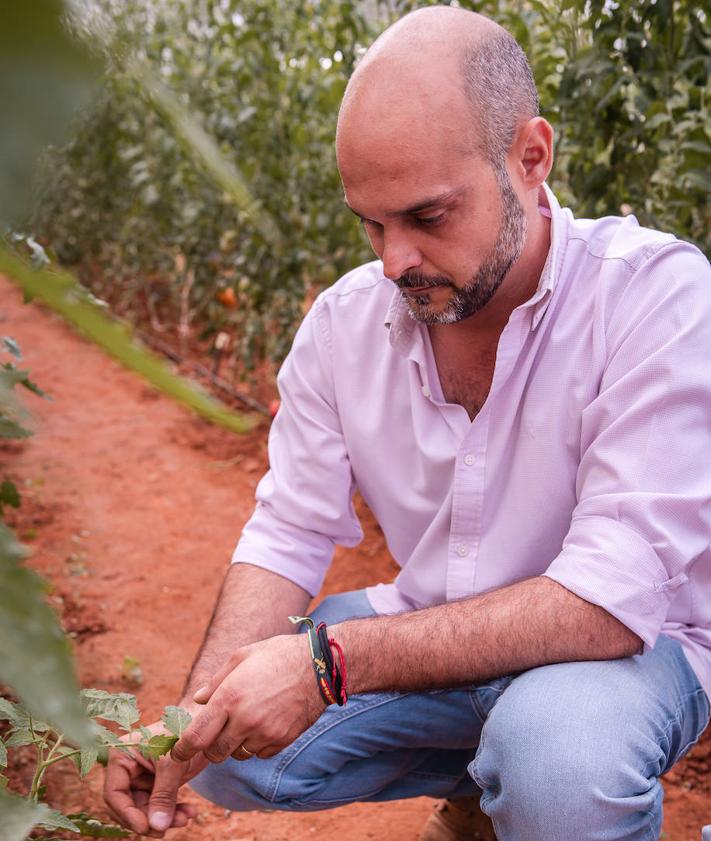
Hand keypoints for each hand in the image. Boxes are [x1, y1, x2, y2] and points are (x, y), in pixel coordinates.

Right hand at [103, 719, 206, 836]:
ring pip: (145, 810)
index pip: (114, 793)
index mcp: (121, 756)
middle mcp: (127, 768)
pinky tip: (190, 813)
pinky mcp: (157, 784)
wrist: (206, 725)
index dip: (128, 814)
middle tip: (166, 829)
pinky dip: (173, 813)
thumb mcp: (173, 763)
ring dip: (164, 818)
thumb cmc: (185, 733)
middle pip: (128, 806)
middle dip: (149, 819)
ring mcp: (142, 777)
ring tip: (186, 819)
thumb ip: (163, 795)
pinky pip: (159, 806)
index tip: (146, 828)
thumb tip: (156, 827)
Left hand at [171, 634, 323, 763]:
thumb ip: (216, 681)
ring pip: (237, 755)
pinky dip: (256, 745)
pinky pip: (259, 753)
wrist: (318, 665)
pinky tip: (264, 723)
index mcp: (230, 697)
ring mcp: (265, 732)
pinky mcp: (282, 740)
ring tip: (246, 721)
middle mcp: (245, 719)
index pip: (196, 737)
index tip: (177, 752)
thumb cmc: (277, 655)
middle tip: (217, 731)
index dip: (181, 750)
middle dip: (211, 746)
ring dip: (235, 745)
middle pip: (214, 753)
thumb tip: (198, 700)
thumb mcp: (242, 656)